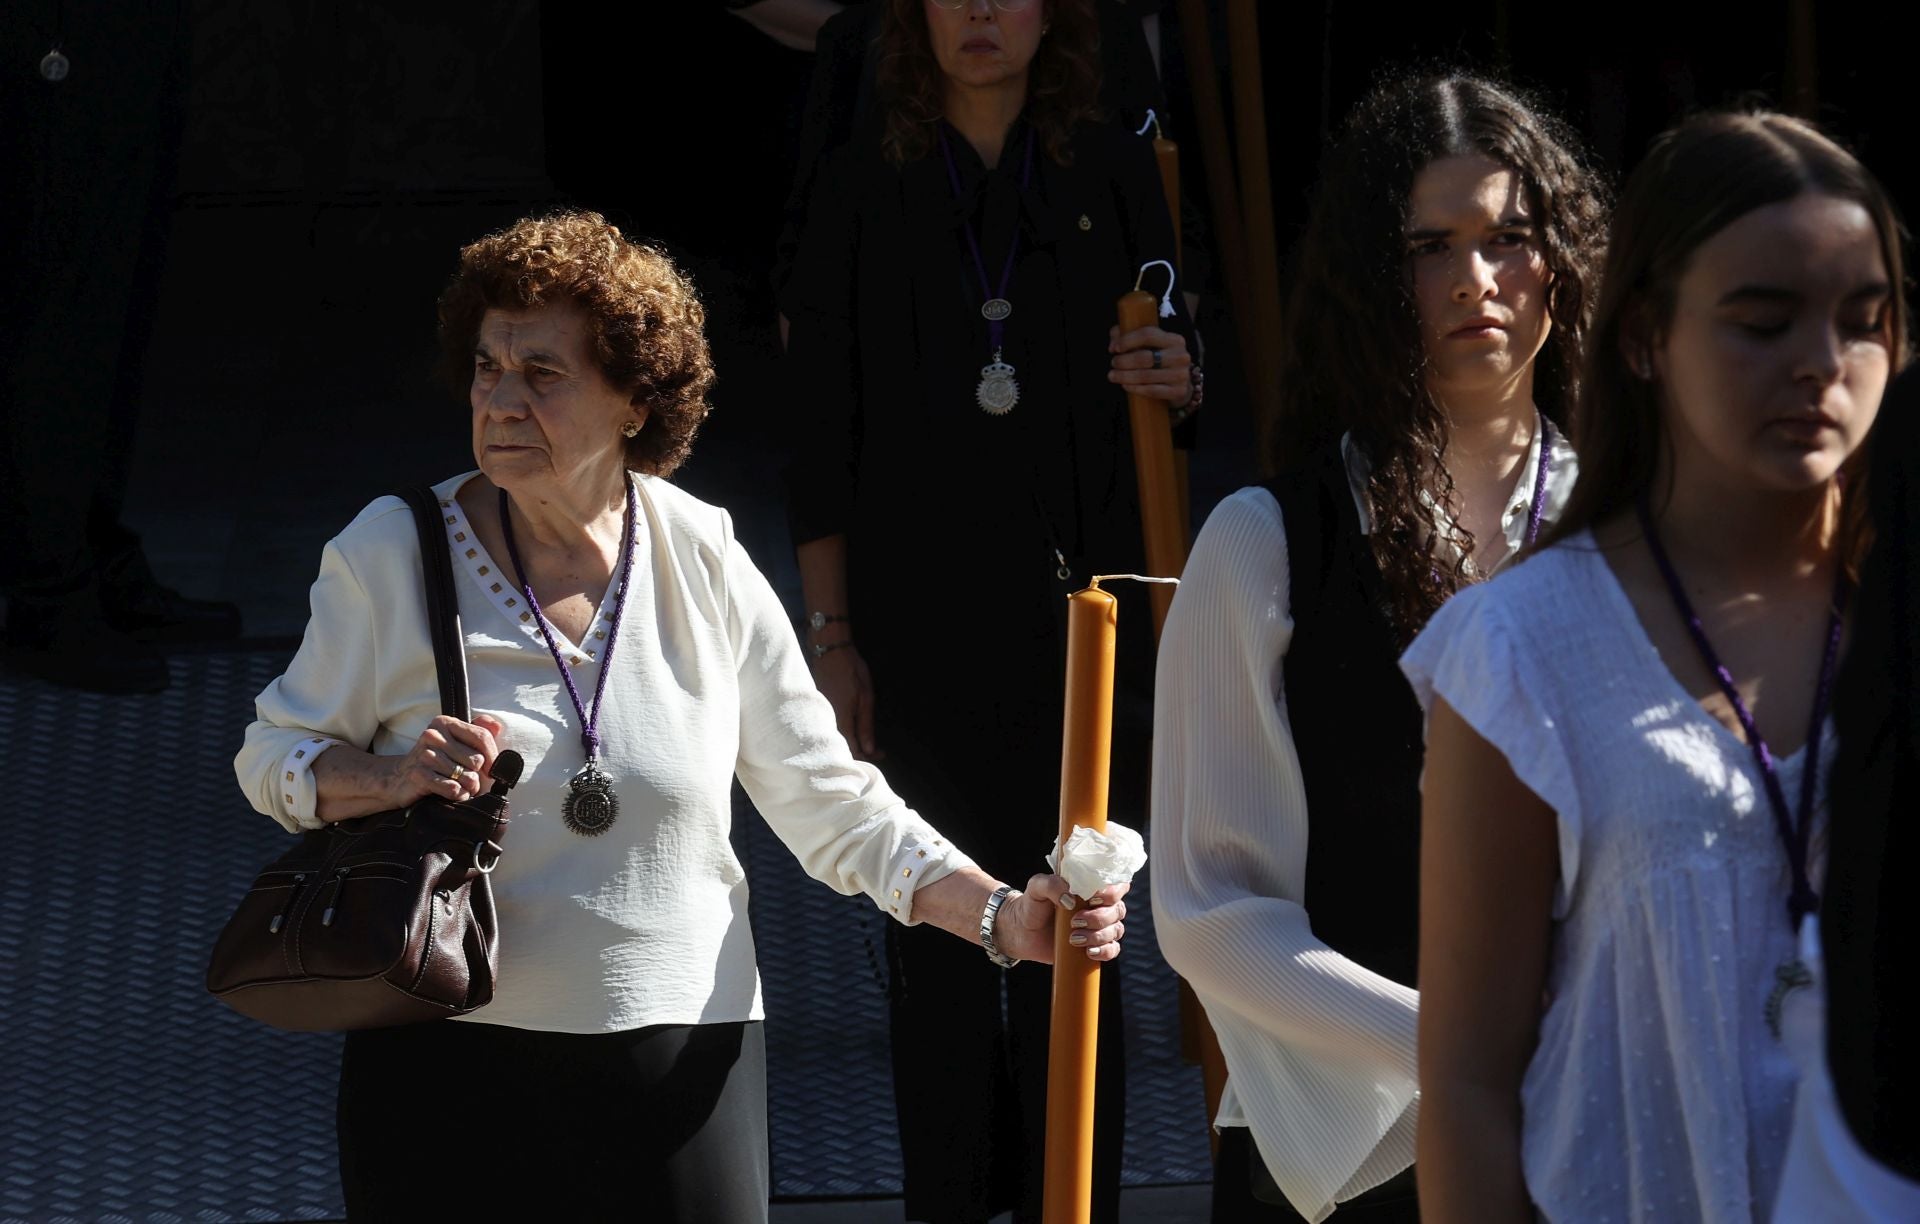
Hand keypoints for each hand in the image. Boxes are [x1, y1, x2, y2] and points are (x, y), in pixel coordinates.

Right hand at [387, 713, 504, 806]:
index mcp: (445, 723)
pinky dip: (457, 795)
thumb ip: (477, 734)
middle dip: (477, 776)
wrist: (399, 780)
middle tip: (468, 781)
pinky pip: (453, 789)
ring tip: (458, 787)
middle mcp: (433, 735)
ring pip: (467, 777)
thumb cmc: (436, 763)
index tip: (492, 770)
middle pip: (477, 760)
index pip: (482, 737)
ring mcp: (425, 755)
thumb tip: (497, 726)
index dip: (493, 757)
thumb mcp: (455, 744)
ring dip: (467, 788)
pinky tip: (451, 794)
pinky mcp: (419, 774)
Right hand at [812, 642, 881, 759]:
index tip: (881, 753)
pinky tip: (852, 731)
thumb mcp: (866, 698)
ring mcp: (821, 716)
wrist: (830, 651)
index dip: (868, 757)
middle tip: (876, 750)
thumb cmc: (851, 672)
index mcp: (841, 722)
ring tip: (867, 743)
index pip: (853, 751)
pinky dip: (842, 735)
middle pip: (842, 749)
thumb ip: (866, 725)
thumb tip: (869, 749)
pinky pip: (830, 729)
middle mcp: (827, 723)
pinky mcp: (818, 710)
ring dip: (851, 744)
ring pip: (835, 740)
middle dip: (861, 753)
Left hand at [995, 874, 1129, 964]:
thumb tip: (1071, 900)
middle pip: (1117, 910)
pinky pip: (1112, 949)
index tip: (1092, 899)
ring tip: (1073, 938)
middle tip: (1074, 921)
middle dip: (1098, 918)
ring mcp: (1099, 926)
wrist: (1021, 931)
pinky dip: (1104, 951)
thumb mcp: (1036, 887)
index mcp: (1090, 887)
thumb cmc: (1032, 904)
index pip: (1116, 885)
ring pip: (1116, 931)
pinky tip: (1088, 952)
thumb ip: (1051, 884)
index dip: (1111, 893)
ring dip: (1097, 936)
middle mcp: (1100, 905)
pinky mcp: (1095, 945)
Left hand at [1108, 324, 1192, 406]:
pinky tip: (1125, 385)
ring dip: (1124, 376)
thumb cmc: (1158, 358)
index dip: (1127, 341)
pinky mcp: (1179, 391)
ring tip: (1112, 376)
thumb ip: (1126, 335)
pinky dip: (1135, 388)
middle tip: (1113, 363)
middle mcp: (1181, 356)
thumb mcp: (1147, 343)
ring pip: (1145, 376)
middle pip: (1145, 357)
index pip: (1148, 335)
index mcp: (1174, 339)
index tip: (1114, 348)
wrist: (1179, 381)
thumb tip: (1113, 345)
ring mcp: (1181, 375)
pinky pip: (1151, 391)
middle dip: (1123, 361)